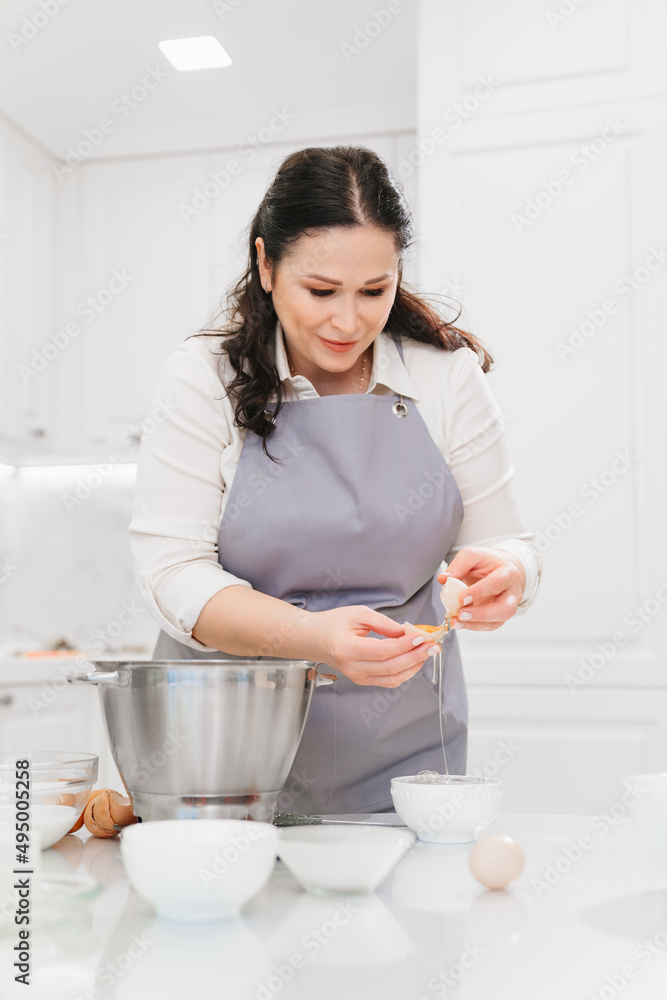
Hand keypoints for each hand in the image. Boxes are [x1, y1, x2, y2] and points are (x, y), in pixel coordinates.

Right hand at [305, 605, 440, 687]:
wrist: (314, 639)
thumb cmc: (333, 624)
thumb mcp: (358, 614)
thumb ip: (384, 623)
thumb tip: (407, 632)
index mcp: (347, 649)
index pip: (383, 650)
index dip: (404, 645)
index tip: (420, 636)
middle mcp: (352, 668)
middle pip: (391, 667)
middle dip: (416, 656)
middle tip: (432, 645)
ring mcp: (358, 677)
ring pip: (393, 678)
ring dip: (414, 666)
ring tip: (427, 652)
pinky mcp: (363, 680)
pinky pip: (389, 681)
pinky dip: (405, 672)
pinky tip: (415, 660)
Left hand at [438, 546, 523, 631]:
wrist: (497, 569)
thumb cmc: (486, 562)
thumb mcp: (472, 555)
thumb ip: (458, 565)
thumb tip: (444, 579)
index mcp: (508, 573)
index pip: (496, 583)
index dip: (479, 592)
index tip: (462, 598)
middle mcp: (512, 592)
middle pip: (505, 608)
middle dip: (482, 614)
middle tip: (461, 614)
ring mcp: (508, 607)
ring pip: (498, 621)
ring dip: (475, 624)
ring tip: (457, 621)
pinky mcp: (499, 617)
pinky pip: (489, 626)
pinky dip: (473, 626)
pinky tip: (460, 623)